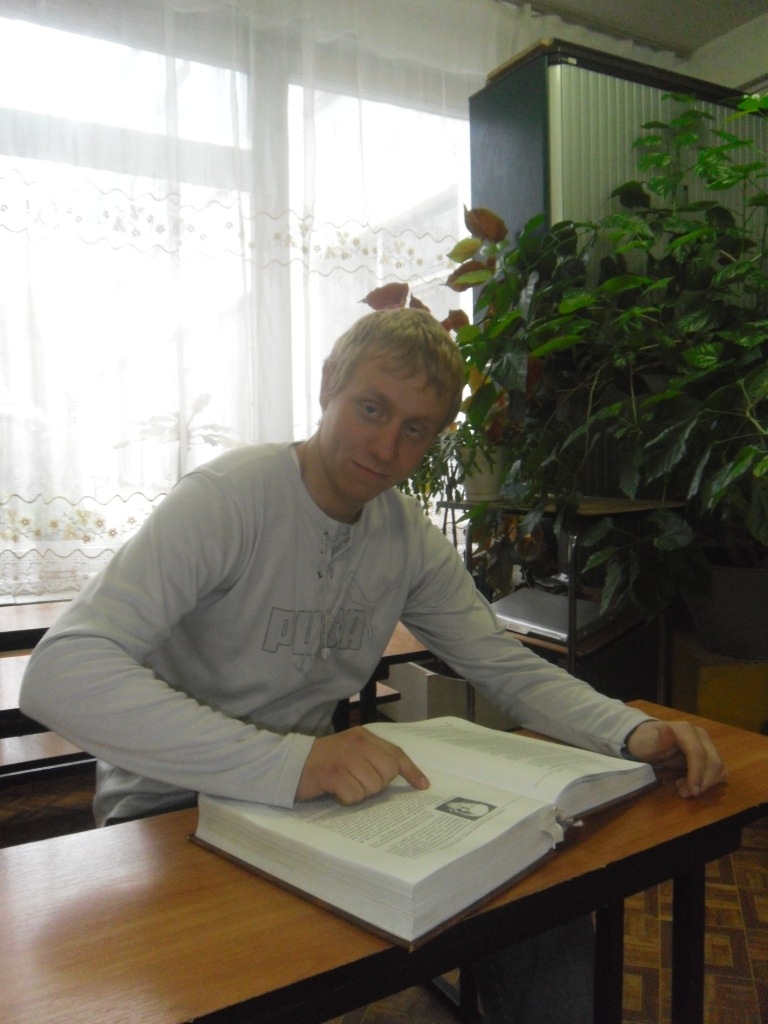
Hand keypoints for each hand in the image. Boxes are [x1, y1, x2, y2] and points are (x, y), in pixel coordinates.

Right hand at [295, 726, 429, 804]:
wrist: (290, 763)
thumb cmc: (323, 761)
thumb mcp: (350, 751)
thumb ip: (371, 757)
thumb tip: (398, 775)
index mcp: (364, 736)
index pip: (396, 754)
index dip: (411, 771)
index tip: (422, 786)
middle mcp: (358, 743)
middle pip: (388, 773)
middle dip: (377, 784)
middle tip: (359, 783)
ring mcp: (345, 757)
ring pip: (372, 787)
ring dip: (359, 793)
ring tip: (343, 785)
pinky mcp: (333, 773)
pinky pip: (354, 796)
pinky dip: (346, 800)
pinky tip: (334, 791)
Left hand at [625, 720, 726, 797]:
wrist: (648, 739)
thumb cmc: (646, 743)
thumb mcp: (646, 744)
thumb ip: (658, 740)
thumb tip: (667, 730)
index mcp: (686, 730)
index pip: (698, 753)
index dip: (697, 774)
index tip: (693, 792)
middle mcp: (700, 734)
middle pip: (713, 762)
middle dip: (702, 782)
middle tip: (683, 793)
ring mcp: (707, 743)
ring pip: (719, 768)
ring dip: (705, 783)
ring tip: (683, 789)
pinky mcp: (710, 753)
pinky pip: (718, 770)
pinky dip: (708, 781)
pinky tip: (691, 784)